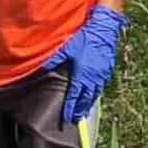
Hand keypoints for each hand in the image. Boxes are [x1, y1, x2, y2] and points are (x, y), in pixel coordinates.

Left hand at [41, 5, 126, 123]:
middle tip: (75, 119)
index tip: (66, 118)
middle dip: (79, 110)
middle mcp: (93, 78)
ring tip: (83, 113)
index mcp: (82, 74)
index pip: (74, 95)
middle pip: (85, 99)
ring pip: (94, 94)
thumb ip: (54, 58)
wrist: (103, 28)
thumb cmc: (84, 37)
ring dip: (87, 104)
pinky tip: (92, 96)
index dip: (69, 108)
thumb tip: (41, 66)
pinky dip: (94, 94)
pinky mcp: (107, 70)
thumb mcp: (66, 47)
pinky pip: (100, 87)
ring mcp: (101, 75)